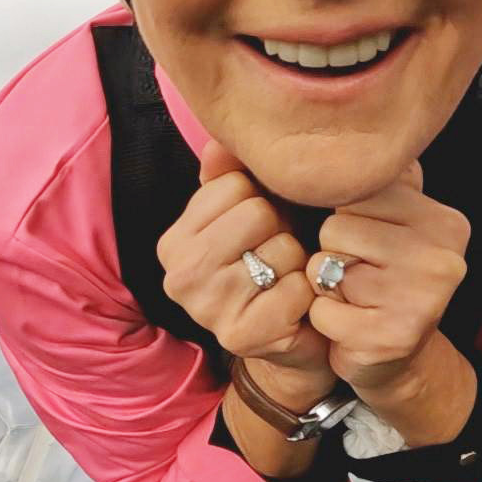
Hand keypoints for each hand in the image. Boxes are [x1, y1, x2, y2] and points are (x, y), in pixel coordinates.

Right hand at [156, 141, 332, 402]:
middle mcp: (179, 275)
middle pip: (256, 213)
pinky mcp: (241, 337)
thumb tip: (219, 142)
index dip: (261, 201)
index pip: (234, 184)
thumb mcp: (248, 214)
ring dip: (296, 264)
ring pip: (281, 250)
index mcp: (174, 241)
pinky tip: (295, 307)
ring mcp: (206, 310)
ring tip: (285, 280)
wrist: (291, 338)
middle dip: (280, 231)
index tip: (260, 230)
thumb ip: (230, 174)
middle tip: (276, 256)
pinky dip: (307, 294)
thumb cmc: (270, 263)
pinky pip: (296, 289)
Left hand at [305, 161, 470, 393]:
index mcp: (445, 220)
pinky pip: (323, 311)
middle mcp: (443, 257)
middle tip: (361, 274)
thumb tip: (343, 113)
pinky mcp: (393, 337)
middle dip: (333, 253)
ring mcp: (422, 300)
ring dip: (327, 286)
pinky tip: (352, 325)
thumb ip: (379, 177)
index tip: (370, 241)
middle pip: (337, 229)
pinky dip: (325, 320)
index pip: (358, 191)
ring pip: (325, 268)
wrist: (396, 359)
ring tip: (356, 298)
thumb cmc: (381, 278)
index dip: (347, 218)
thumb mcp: (391, 221)